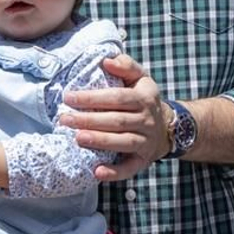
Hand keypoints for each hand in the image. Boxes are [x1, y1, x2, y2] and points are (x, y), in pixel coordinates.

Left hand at [60, 54, 170, 181]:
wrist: (169, 128)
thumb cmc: (144, 99)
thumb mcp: (141, 78)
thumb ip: (126, 65)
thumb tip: (107, 61)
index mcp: (144, 98)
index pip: (117, 97)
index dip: (93, 98)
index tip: (69, 97)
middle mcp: (147, 120)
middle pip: (117, 120)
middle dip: (89, 120)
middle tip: (65, 119)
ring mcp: (146, 142)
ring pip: (123, 142)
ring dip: (100, 141)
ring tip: (78, 139)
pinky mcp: (143, 160)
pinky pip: (130, 168)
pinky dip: (114, 172)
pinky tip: (97, 172)